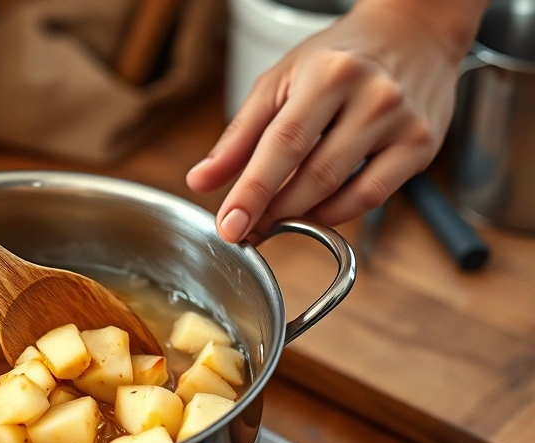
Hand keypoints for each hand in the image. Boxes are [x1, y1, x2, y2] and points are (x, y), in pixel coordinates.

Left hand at [186, 0, 481, 242]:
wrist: (412, 32)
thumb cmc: (336, 57)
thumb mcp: (279, 81)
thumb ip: (239, 135)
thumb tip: (201, 181)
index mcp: (328, 74)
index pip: (282, 144)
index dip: (252, 191)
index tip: (229, 225)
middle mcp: (372, 96)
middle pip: (313, 174)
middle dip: (272, 211)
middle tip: (245, 229)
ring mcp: (402, 122)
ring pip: (342, 190)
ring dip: (301, 216)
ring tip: (274, 220)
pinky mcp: (421, 144)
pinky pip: (373, 196)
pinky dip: (337, 212)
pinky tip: (315, 212)